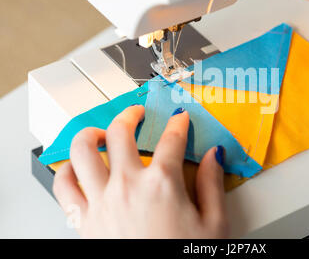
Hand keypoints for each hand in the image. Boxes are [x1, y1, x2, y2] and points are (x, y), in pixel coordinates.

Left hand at [53, 105, 228, 237]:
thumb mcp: (214, 224)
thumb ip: (213, 184)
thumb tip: (214, 156)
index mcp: (162, 184)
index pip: (172, 139)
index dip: (179, 124)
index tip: (180, 119)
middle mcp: (128, 186)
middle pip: (121, 133)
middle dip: (131, 115)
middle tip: (137, 114)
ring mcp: (101, 201)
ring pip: (83, 150)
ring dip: (92, 133)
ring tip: (101, 132)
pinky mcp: (84, 220)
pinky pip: (63, 186)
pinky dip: (66, 170)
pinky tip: (75, 167)